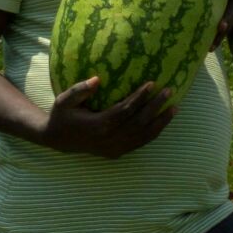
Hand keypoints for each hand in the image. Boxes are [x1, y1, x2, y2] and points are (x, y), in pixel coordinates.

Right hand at [39, 78, 175, 158]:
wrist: (57, 140)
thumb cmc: (62, 115)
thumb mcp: (64, 99)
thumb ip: (80, 90)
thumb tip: (97, 79)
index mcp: (97, 125)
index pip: (125, 110)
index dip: (140, 97)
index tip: (152, 83)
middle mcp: (108, 139)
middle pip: (138, 123)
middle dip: (155, 107)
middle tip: (169, 91)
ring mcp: (114, 148)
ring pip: (143, 136)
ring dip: (160, 122)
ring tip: (174, 108)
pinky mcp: (116, 153)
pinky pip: (139, 144)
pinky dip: (153, 133)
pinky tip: (163, 122)